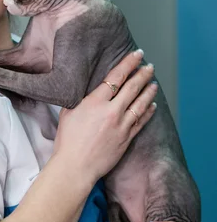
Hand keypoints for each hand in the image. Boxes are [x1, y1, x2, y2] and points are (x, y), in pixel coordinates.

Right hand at [53, 49, 156, 182]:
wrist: (75, 166)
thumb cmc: (68, 141)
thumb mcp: (68, 112)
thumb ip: (82, 99)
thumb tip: (90, 91)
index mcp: (95, 102)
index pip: (116, 77)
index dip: (128, 64)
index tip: (137, 55)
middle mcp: (111, 112)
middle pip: (132, 88)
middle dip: (142, 74)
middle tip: (149, 66)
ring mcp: (121, 126)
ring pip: (140, 104)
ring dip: (149, 91)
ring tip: (154, 83)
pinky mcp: (126, 139)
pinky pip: (141, 122)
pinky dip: (148, 111)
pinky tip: (152, 105)